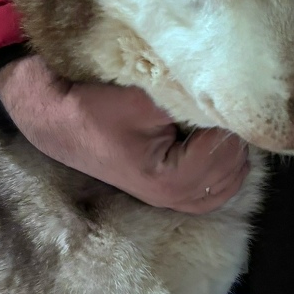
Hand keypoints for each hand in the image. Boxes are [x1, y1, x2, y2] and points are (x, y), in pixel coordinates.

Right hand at [0, 53, 248, 213]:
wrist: (61, 121)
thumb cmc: (97, 108)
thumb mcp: (145, 98)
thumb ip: (191, 101)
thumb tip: (231, 93)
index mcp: (168, 179)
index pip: (223, 150)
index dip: (224, 119)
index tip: (212, 96)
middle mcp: (174, 198)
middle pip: (233, 168)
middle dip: (232, 135)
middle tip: (218, 105)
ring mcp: (174, 200)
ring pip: (231, 180)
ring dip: (230, 149)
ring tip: (215, 121)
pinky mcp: (174, 194)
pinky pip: (218, 188)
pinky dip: (225, 165)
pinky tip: (214, 141)